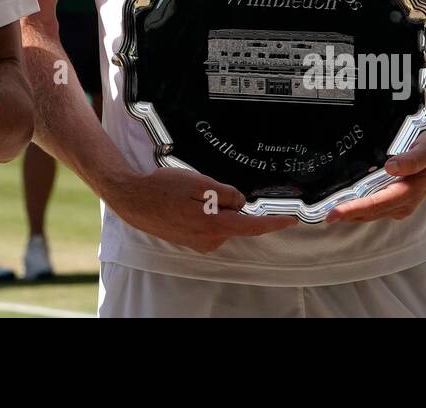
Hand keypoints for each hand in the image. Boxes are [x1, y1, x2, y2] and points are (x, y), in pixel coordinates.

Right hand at [103, 168, 297, 253]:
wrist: (133, 200)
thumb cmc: (164, 188)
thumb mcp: (198, 183)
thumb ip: (224, 193)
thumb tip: (242, 202)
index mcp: (215, 226)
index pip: (252, 226)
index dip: (274, 223)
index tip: (292, 220)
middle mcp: (210, 240)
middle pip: (236, 220)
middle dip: (231, 204)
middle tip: (207, 186)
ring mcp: (199, 242)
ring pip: (221, 221)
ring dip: (215, 206)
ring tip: (190, 192)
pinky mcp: (191, 240)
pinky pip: (209, 224)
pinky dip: (205, 212)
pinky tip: (186, 201)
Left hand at [325, 125, 425, 223]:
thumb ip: (413, 158)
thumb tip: (391, 167)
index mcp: (410, 192)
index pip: (376, 204)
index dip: (353, 209)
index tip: (333, 213)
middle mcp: (403, 203)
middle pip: (369, 212)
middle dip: (345, 215)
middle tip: (318, 214)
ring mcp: (399, 204)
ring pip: (369, 213)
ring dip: (349, 213)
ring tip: (323, 210)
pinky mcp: (394, 200)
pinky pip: (372, 207)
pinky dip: (356, 208)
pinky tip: (341, 202)